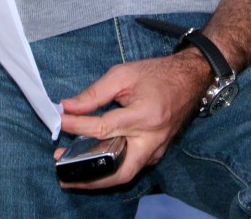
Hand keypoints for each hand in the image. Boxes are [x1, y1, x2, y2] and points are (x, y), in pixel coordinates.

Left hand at [55, 50, 210, 188]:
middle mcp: (152, 139)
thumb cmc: (156, 73)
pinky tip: (93, 161)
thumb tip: (68, 106)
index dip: (78, 126)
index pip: (104, 128)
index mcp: (144, 115)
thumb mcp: (123, 74)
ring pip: (125, 174)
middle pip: (118, 170)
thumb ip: (95, 93)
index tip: (60, 122)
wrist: (190, 79)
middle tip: (62, 169)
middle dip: (88, 175)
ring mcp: (157, 150)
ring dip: (97, 176)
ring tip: (72, 170)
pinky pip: (132, 166)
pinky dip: (111, 167)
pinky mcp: (157, 154)